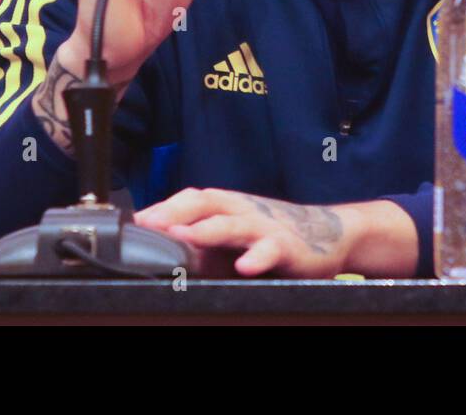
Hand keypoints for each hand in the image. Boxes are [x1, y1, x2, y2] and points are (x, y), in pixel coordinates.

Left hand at [134, 188, 357, 278]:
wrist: (330, 230)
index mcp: (227, 204)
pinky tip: (245, 266)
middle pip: (204, 204)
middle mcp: (242, 209)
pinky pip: (270, 250)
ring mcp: (264, 226)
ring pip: (232, 225)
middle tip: (149, 226)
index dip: (161, 208)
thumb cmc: (273, 232)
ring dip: (207, 230)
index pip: (188, 199)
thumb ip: (202, 239)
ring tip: (184, 237)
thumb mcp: (235, 232)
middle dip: (175, 213)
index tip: (134, 222)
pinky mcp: (287, 246)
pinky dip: (257, 257)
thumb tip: (162, 249)